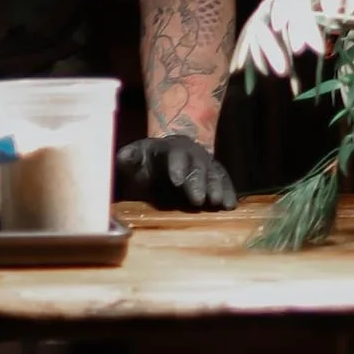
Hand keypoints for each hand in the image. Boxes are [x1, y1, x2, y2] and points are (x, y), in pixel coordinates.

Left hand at [115, 135, 236, 211]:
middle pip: (198, 164)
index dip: (177, 165)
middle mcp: (191, 153)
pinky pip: (223, 181)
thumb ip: (128, 159)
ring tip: (219, 203)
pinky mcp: (214, 175)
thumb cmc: (144, 164)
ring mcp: (204, 163)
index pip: (175, 153)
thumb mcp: (132, 160)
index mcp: (168, 148)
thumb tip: (123, 157)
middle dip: (199, 181)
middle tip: (198, 200)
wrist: (162, 161)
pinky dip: (228, 192)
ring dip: (217, 187)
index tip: (177, 181)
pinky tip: (231, 206)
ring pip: (214, 172)